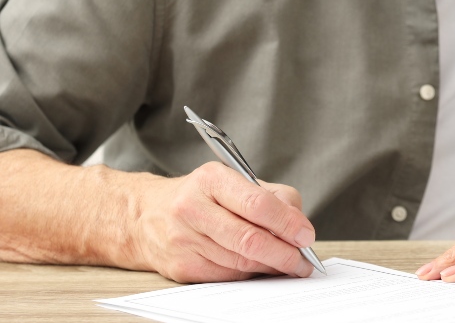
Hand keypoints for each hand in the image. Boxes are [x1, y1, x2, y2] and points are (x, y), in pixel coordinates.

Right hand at [127, 162, 316, 282]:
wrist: (146, 215)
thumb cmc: (202, 196)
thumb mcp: (236, 181)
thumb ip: (274, 198)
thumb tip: (300, 228)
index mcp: (212, 179)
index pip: (258, 204)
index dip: (287, 224)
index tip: (306, 236)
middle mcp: (192, 208)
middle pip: (249, 239)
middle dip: (284, 254)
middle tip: (303, 261)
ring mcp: (184, 240)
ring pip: (240, 262)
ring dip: (271, 267)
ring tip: (288, 264)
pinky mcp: (182, 267)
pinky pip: (228, 276)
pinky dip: (251, 274)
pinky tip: (261, 268)